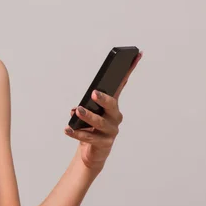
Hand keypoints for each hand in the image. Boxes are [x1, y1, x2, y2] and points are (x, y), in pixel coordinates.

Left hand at [64, 52, 142, 173]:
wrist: (92, 151)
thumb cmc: (91, 128)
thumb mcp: (89, 113)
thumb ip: (85, 107)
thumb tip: (77, 108)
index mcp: (112, 106)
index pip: (122, 85)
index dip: (129, 70)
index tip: (137, 55)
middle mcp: (115, 117)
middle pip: (112, 106)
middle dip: (104, 99)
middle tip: (93, 94)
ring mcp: (111, 131)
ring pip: (100, 123)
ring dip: (87, 117)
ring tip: (76, 111)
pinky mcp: (104, 144)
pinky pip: (90, 137)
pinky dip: (77, 133)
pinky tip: (67, 129)